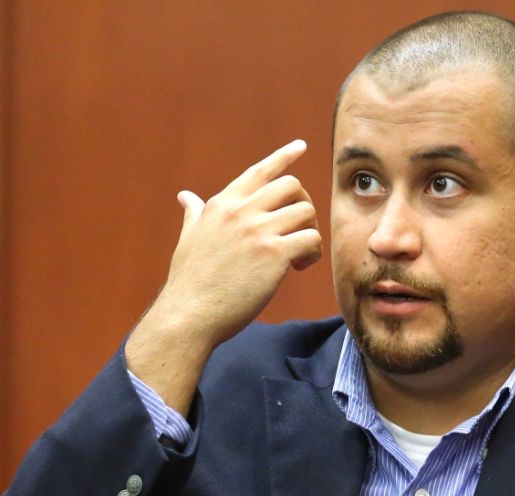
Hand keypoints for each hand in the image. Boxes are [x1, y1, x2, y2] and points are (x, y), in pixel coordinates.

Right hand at [125, 140, 320, 413]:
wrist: (188, 315)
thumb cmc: (189, 282)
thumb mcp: (188, 239)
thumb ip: (194, 214)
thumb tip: (185, 196)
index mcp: (222, 205)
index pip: (259, 171)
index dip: (283, 156)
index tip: (300, 146)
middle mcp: (241, 211)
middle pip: (291, 186)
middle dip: (302, 205)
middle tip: (298, 230)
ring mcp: (258, 231)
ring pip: (305, 211)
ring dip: (310, 231)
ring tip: (299, 255)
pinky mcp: (274, 254)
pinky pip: (311, 239)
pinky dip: (314, 252)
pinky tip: (300, 266)